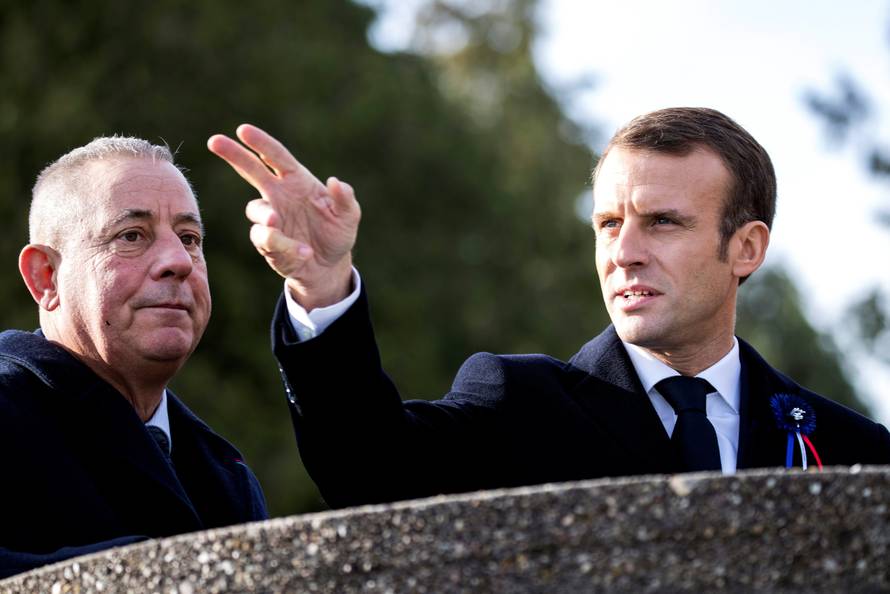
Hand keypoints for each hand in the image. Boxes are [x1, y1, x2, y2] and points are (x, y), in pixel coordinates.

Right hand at [208, 124, 359, 309]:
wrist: (328, 266)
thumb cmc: (337, 234)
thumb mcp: (349, 216)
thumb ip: (345, 199)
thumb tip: (335, 182)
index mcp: (297, 181)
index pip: (275, 157)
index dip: (260, 143)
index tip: (243, 130)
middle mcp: (278, 195)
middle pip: (251, 169)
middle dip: (234, 154)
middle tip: (214, 141)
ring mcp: (270, 218)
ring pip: (255, 209)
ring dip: (266, 216)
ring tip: (276, 223)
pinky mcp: (266, 241)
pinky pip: (266, 239)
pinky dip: (284, 245)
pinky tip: (303, 252)